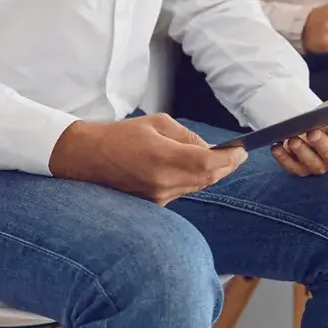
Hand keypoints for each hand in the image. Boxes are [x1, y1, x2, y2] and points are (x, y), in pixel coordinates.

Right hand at [49, 114, 247, 204]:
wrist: (86, 158)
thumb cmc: (119, 136)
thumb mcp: (157, 123)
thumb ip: (187, 137)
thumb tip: (210, 148)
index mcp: (161, 157)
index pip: (208, 162)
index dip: (229, 158)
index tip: (242, 151)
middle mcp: (162, 181)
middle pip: (208, 177)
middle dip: (226, 166)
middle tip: (237, 156)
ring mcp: (158, 196)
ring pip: (198, 186)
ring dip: (212, 174)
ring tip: (219, 160)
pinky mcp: (154, 204)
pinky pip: (184, 192)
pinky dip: (194, 180)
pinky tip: (194, 170)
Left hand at [271, 107, 327, 176]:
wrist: (305, 126)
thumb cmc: (323, 120)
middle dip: (322, 144)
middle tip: (313, 132)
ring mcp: (317, 167)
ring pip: (311, 164)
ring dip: (301, 152)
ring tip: (292, 139)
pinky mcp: (299, 169)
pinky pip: (292, 168)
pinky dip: (283, 159)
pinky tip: (277, 147)